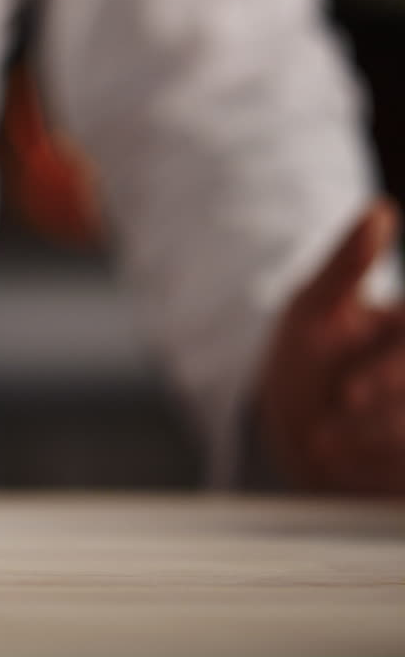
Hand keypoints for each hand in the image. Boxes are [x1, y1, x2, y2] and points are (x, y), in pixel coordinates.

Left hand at [258, 198, 404, 492]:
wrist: (294, 426)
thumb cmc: (307, 357)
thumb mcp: (313, 307)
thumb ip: (347, 264)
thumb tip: (379, 212)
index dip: (389, 373)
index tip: (349, 393)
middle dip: (377, 419)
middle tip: (326, 431)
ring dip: (369, 447)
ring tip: (319, 449)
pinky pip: (398, 476)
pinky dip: (373, 476)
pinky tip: (336, 472)